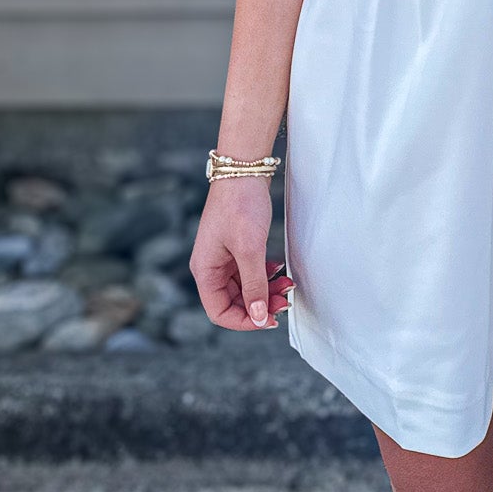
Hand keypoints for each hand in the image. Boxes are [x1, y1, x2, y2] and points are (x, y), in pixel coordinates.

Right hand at [189, 176, 293, 331]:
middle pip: (233, 302)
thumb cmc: (240, 206)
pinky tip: (279, 270)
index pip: (219, 311)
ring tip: (287, 285)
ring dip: (265, 290)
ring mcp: (223, 257)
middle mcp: (211, 267)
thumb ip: (254, 285)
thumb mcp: (250, 249)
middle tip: (286, 300)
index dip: (244, 321)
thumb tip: (258, 317)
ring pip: (245, 288)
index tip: (269, 319)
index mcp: (205, 271)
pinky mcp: (236, 248)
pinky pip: (249, 272)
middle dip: (260, 305)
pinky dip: (265, 276)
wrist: (244, 170)